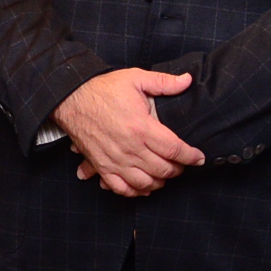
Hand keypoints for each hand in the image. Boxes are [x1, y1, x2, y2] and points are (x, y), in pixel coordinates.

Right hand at [52, 68, 203, 197]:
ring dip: (159, 182)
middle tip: (182, 164)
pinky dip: (135, 192)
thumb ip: (164, 82)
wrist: (71, 98)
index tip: (199, 158)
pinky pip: (121, 188)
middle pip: (163, 169)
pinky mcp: (102, 166)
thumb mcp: (135, 78)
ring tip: (165, 175)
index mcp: (142, 127)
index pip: (175, 149)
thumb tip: (188, 80)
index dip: (191, 156)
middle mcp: (130, 148)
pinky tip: (144, 187)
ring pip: (145, 183)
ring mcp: (115, 160)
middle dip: (178, 169)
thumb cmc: (103, 89)